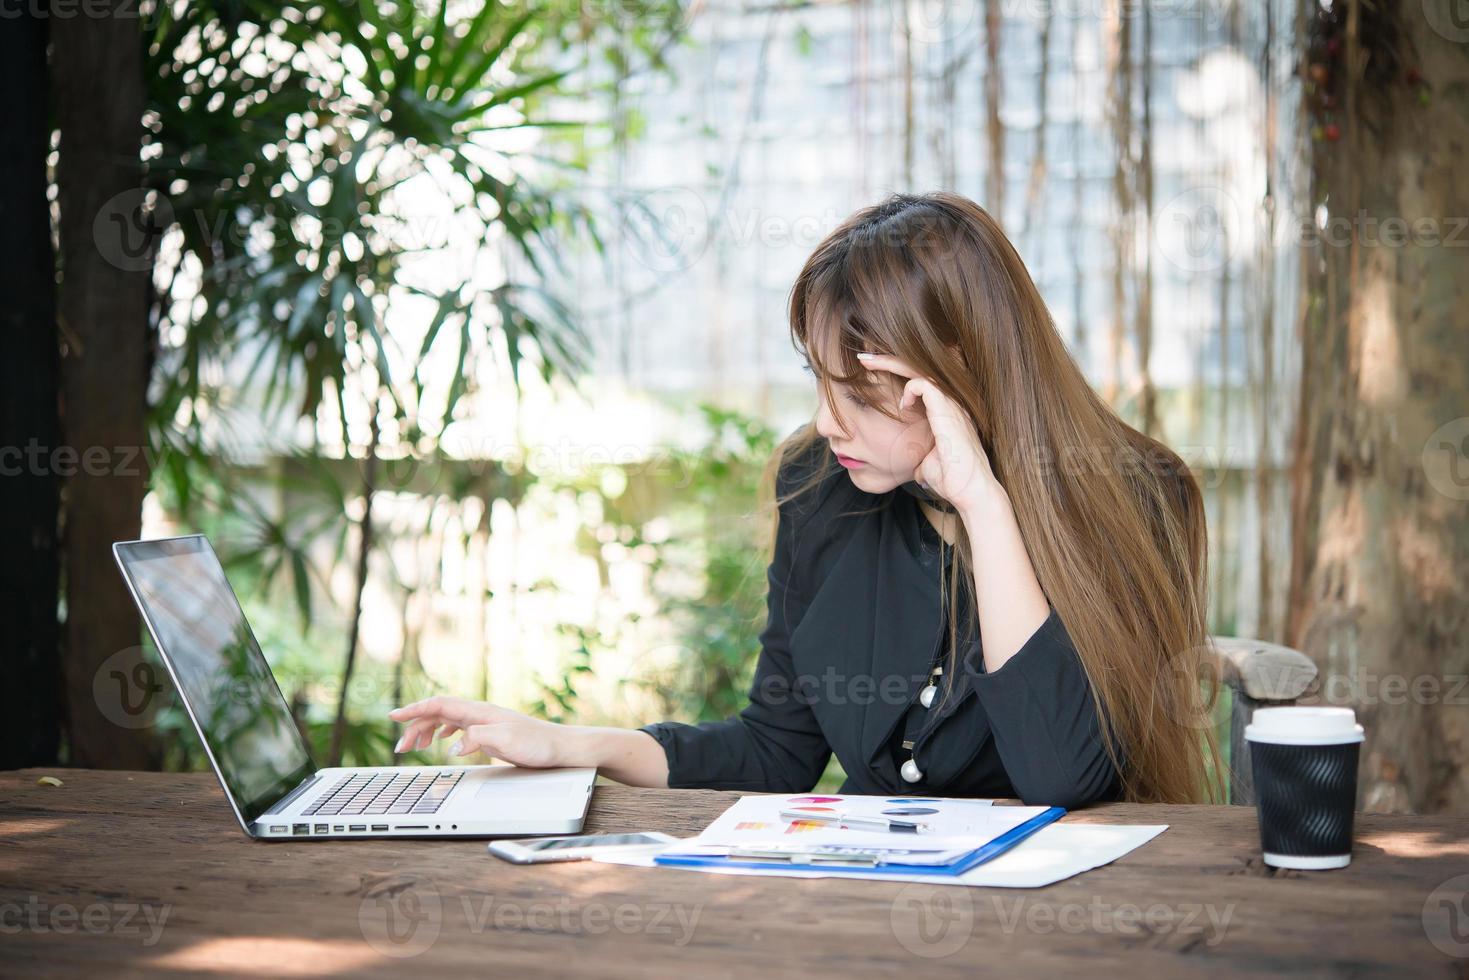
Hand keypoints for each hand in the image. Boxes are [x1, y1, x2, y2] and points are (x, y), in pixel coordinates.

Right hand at [388, 696, 573, 768]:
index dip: (414, 710)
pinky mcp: (489, 732)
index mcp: (480, 712)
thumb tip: (453, 746)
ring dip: (426, 730)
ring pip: (446, 720)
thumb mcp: (506, 741)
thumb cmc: (537, 744)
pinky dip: (442, 732)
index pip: (439, 705)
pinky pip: (457, 727)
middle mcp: (480, 713)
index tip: (393, 716)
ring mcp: (484, 722)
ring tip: (413, 745)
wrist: (560, 747)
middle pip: (438, 712)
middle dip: (415, 726)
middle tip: (400, 746)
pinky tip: (440, 740)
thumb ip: (477, 739)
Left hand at [856, 352, 1003, 515]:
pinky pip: (924, 385)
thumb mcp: (926, 461)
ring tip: (866, 363)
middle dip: (888, 358)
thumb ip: (918, 454)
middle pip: (918, 366)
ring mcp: (950, 404)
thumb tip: (912, 465)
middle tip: (863, 358)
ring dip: (891, 363)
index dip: (896, 371)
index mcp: (944, 410)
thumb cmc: (951, 480)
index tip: (870, 372)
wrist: (970, 492)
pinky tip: (902, 406)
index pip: (919, 379)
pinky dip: (909, 390)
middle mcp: (949, 401)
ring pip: (919, 370)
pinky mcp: (948, 410)